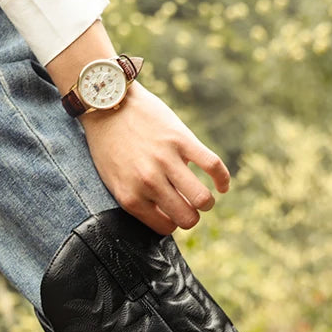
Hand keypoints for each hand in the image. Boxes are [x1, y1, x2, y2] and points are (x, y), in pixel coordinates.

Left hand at [81, 82, 229, 234]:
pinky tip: (222, 186)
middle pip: (187, 217)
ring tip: (203, 198)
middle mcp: (148, 182)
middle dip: (192, 216)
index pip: (165, 227)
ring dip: (207, 202)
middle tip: (189, 207)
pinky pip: (213, 165)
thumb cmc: (108, 145)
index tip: (172, 214)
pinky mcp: (181, 139)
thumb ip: (137, 200)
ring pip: (202, 198)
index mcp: (130, 197)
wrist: (108, 104)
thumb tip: (166, 215)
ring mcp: (166, 160)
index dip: (172, 223)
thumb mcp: (113, 181)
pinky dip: (223, 179)